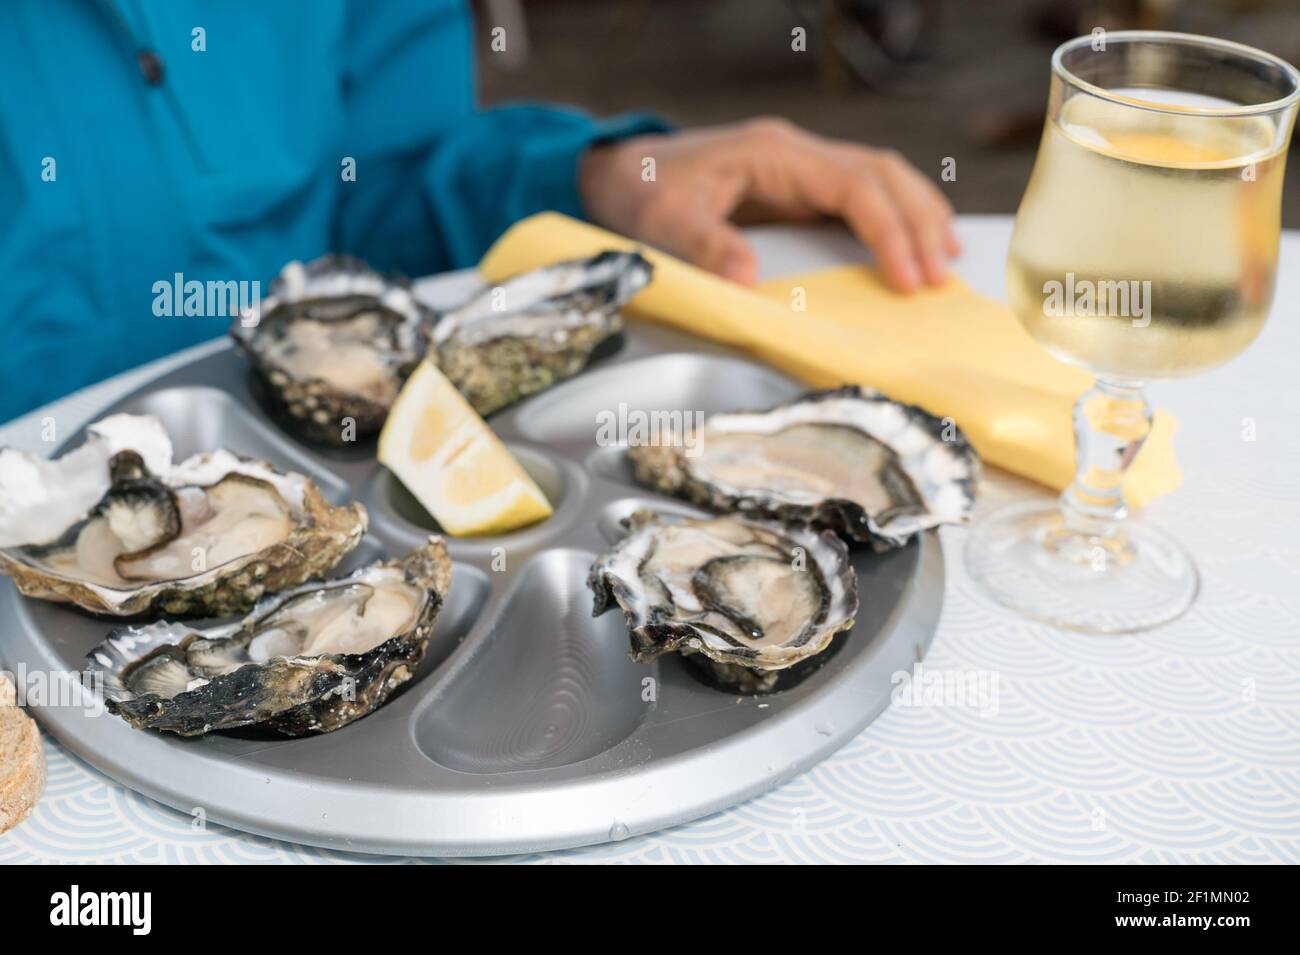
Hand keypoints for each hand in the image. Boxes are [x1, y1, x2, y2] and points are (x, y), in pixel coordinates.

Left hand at [580, 118, 958, 290]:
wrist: (623, 170)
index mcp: (773, 154)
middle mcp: (796, 153)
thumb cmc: (644, 191)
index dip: (887, 230)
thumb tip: (748, 281)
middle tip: (941, 276)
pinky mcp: (798, 185)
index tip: (907, 276)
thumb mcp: (664, 222)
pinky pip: (860, 192)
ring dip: (917, 214)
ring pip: (879, 176)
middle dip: (918, 223)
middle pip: (881, 173)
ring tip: (946, 257)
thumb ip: (705, 246)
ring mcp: (800, 166)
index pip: (853, 186)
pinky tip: (914, 242)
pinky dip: (894, 214)